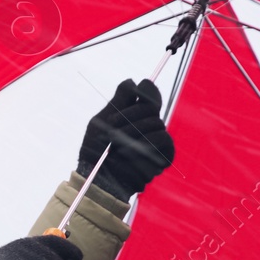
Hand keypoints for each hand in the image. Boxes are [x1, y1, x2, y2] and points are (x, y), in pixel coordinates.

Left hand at [77, 78, 174, 200]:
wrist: (98, 178)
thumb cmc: (96, 151)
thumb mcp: (101, 121)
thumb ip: (119, 101)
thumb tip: (134, 81)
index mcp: (133, 116)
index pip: (147, 96)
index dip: (145, 91)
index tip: (137, 92)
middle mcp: (147, 126)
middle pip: (150, 107)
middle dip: (131, 115)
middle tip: (112, 128)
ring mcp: (156, 140)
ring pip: (156, 122)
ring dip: (134, 131)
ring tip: (117, 144)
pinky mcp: (164, 155)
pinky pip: (164, 139)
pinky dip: (148, 142)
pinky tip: (133, 150)